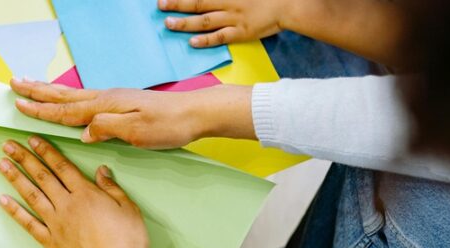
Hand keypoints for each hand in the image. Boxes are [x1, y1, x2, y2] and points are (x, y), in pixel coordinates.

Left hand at [0, 136, 149, 247]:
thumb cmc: (128, 243)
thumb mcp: (129, 209)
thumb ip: (112, 189)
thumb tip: (102, 171)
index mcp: (86, 194)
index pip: (62, 166)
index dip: (46, 151)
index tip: (33, 140)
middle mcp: (67, 205)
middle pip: (42, 176)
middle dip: (24, 158)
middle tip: (8, 145)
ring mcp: (56, 224)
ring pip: (32, 195)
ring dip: (15, 178)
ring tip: (2, 164)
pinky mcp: (51, 243)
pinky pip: (28, 224)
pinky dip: (15, 212)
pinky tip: (3, 201)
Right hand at [12, 78, 255, 146]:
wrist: (195, 114)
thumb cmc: (168, 125)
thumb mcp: (137, 131)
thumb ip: (107, 128)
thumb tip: (81, 132)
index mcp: (105, 106)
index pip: (66, 110)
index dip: (41, 110)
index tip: (18, 105)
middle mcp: (106, 99)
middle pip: (64, 96)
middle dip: (37, 92)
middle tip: (14, 84)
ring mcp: (113, 100)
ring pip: (73, 96)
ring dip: (49, 92)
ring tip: (31, 86)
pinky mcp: (121, 104)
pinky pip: (85, 100)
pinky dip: (68, 99)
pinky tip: (67, 101)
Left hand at [159, 0, 288, 47]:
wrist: (288, 5)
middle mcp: (229, 3)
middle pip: (198, 3)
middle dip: (178, 4)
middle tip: (160, 5)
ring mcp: (234, 18)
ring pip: (205, 20)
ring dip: (185, 22)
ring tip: (168, 24)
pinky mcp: (241, 32)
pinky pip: (220, 37)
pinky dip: (205, 40)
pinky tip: (192, 42)